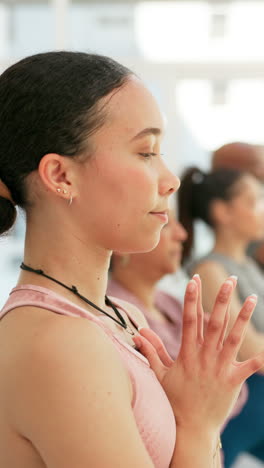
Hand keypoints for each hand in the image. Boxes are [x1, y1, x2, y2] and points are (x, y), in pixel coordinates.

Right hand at [133, 275, 263, 432]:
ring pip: (233, 338)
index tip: (193, 280)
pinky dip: (259, 358)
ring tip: (251, 298)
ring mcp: (220, 368)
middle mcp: (205, 356)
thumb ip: (151, 350)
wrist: (191, 428)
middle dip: (221, 300)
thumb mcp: (160, 373)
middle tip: (229, 281)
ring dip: (243, 317)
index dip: (191, 299)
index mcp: (187, 353)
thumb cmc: (175, 399)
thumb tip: (138, 333)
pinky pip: (249, 367)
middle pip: (214, 323)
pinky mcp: (233, 381)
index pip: (189, 320)